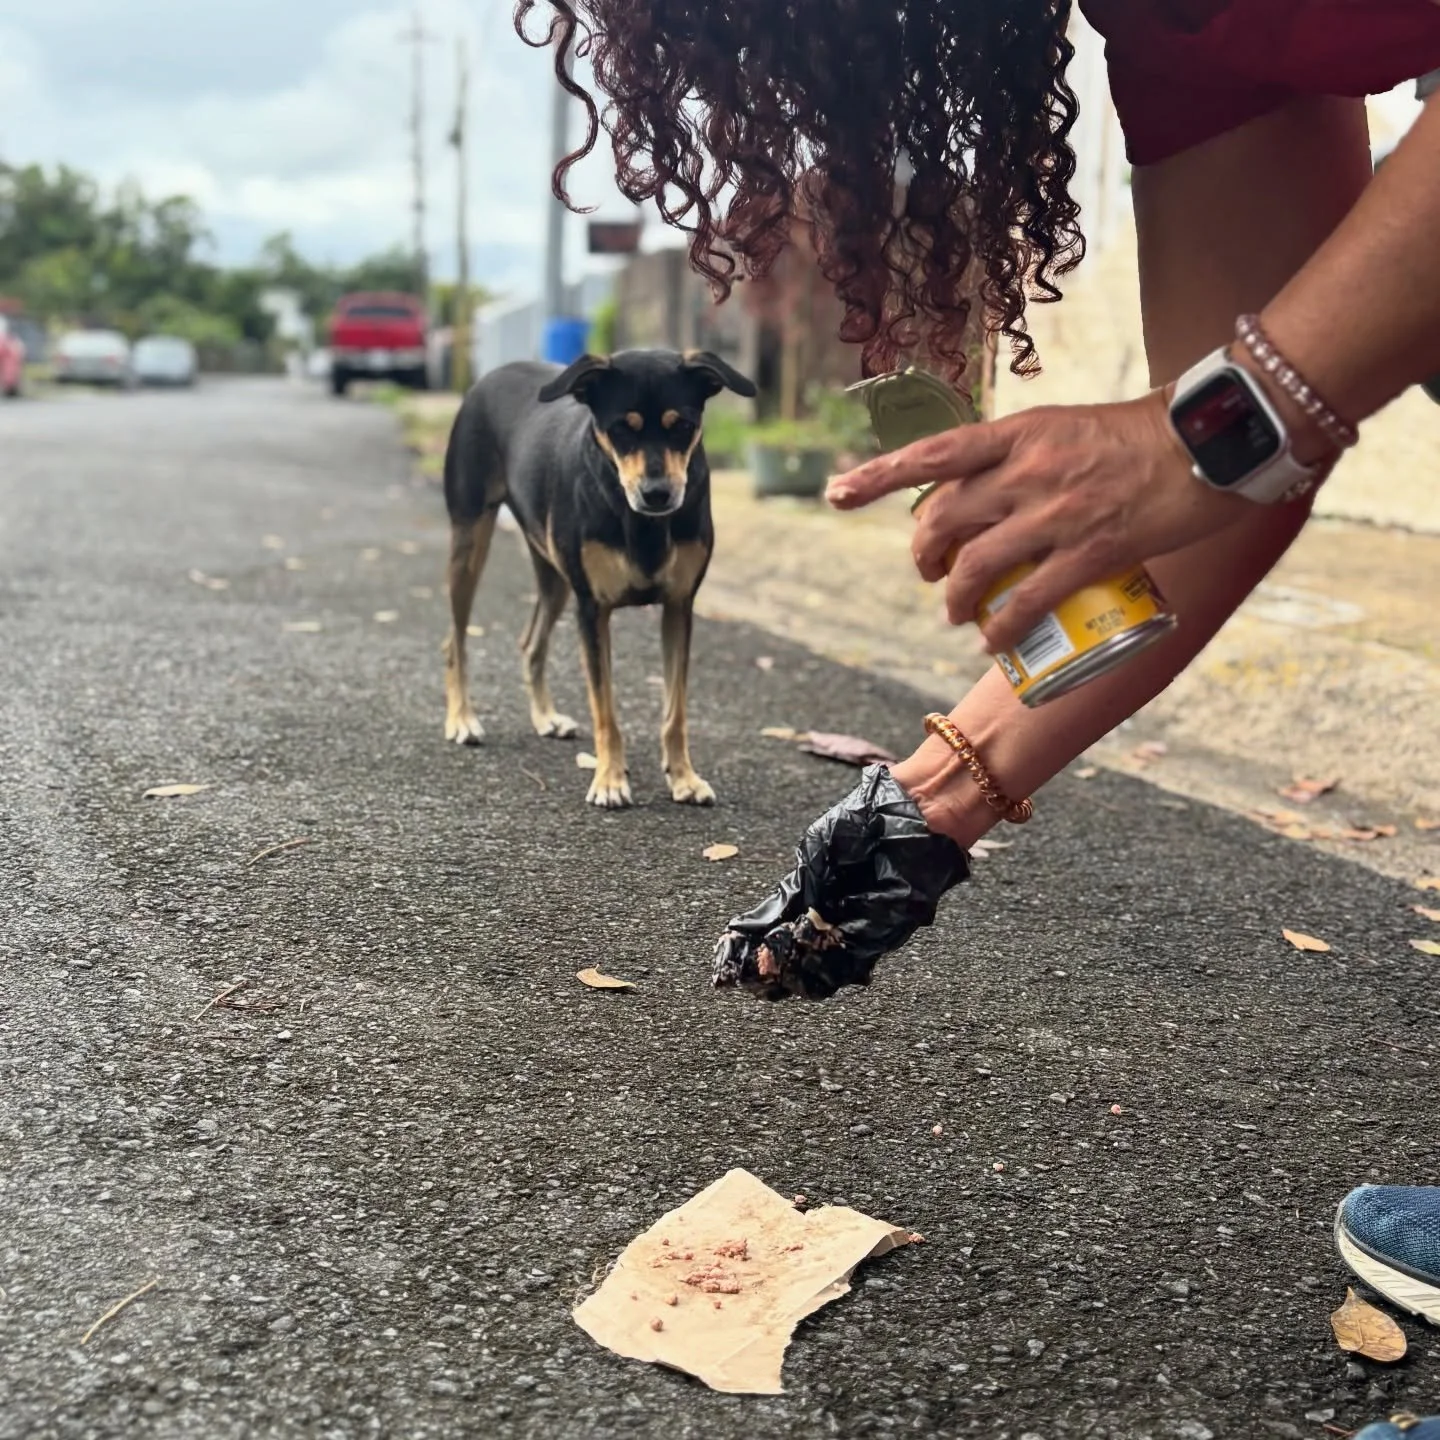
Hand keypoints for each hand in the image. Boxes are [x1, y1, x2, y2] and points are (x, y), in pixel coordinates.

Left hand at [826, 390, 1251, 651]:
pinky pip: (1026, 602)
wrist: (1214, 439)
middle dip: (923, 554)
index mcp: (1018, 432)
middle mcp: (1028, 470)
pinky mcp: (1092, 552)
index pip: (932, 454)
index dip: (877, 477)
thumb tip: (982, 490)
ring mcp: (1057, 513)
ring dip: (954, 599)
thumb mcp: (1065, 425)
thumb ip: (1021, 455)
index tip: (836, 494)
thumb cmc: (1141, 433)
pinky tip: (991, 642)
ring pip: (975, 567)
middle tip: (929, 572)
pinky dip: (999, 629)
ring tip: (956, 614)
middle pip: (942, 519)